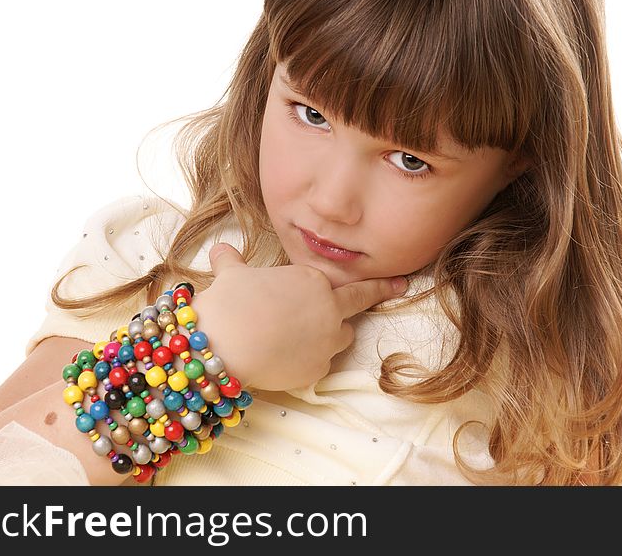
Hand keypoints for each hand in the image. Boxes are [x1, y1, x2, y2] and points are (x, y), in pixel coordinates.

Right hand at [188, 243, 408, 390]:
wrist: (223, 344)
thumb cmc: (230, 303)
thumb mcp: (231, 275)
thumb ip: (232, 263)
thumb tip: (220, 251)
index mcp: (314, 281)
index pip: (348, 280)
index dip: (372, 280)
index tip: (397, 279)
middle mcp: (328, 309)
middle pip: (356, 305)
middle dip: (381, 293)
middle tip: (401, 288)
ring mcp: (326, 342)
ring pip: (342, 337)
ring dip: (331, 334)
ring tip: (305, 335)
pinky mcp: (317, 370)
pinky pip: (319, 363)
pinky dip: (307, 360)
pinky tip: (285, 358)